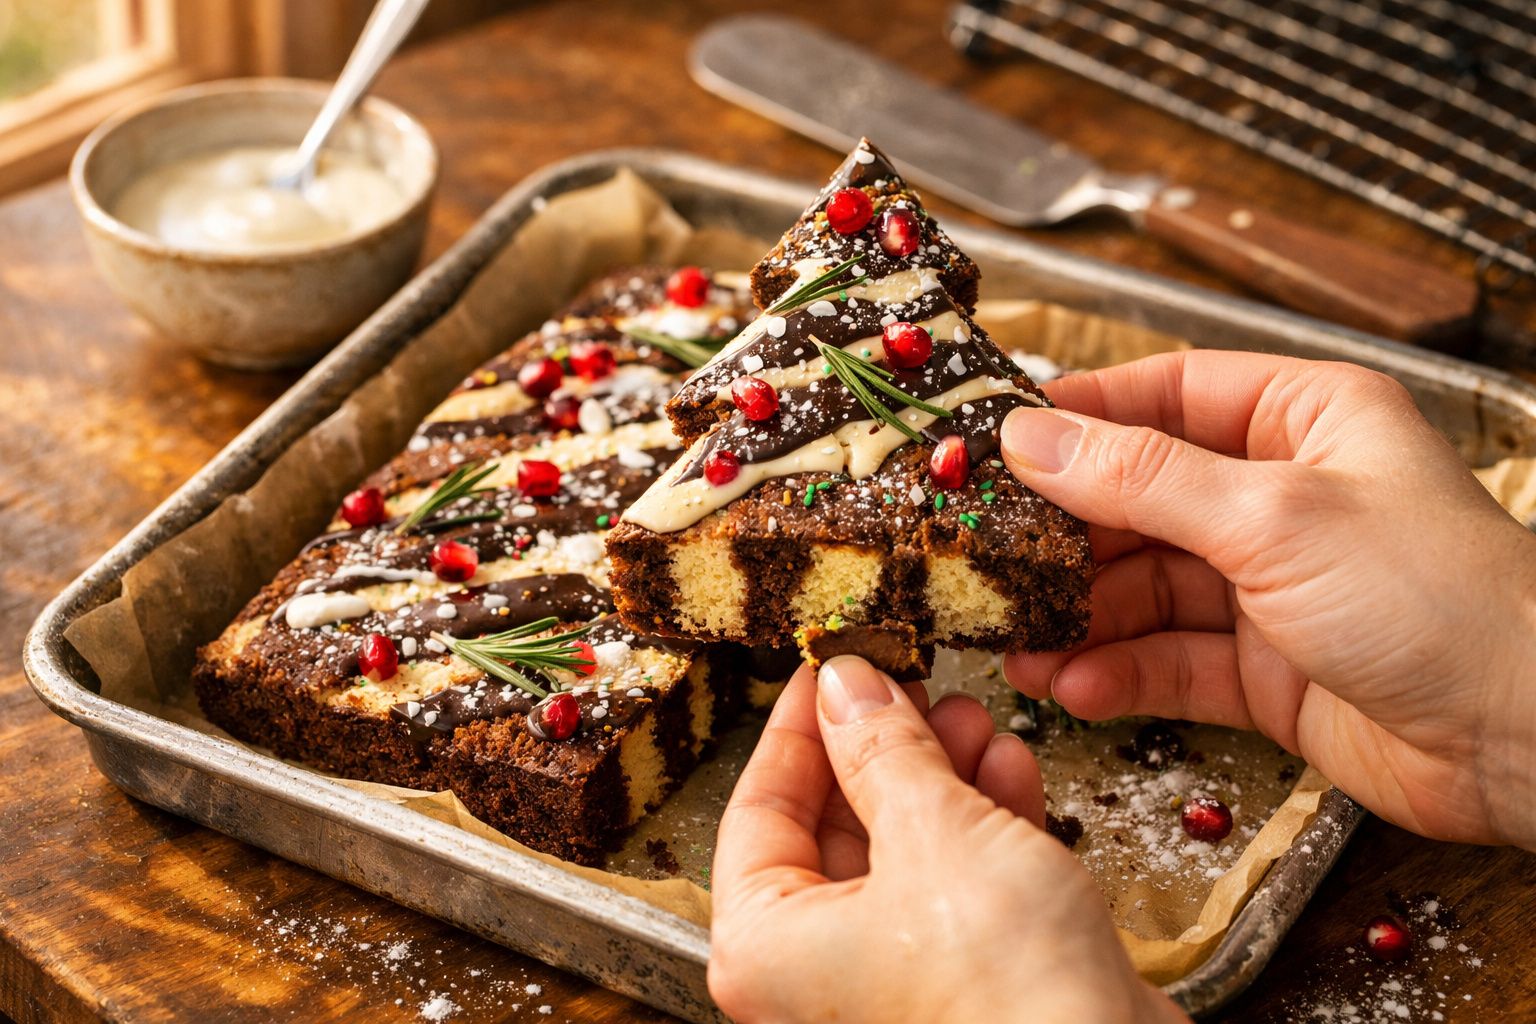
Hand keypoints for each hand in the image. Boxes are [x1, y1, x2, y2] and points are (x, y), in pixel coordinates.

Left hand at [708, 656, 1184, 1023]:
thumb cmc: (1002, 988)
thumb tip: (846, 685)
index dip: (799, 726)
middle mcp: (816, 972)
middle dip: (884, 745)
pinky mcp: (965, 981)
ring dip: (940, 774)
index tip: (830, 668)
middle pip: (835, 824)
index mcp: (766, 946)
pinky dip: (981, 823)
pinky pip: (954, 884)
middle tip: (914, 682)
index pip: (758, 808)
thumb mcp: (932, 831)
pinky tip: (1009, 767)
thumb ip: (882, 748)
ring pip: (902, 848)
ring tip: (971, 715)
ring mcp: (893, 978)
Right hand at [1001, 350, 1535, 847]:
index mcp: (1302, 420)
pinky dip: (1119, 673)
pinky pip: (1168, 659)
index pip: (1165, 395)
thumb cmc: (1440, 598)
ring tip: (1012, 641)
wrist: (1533, 739)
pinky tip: (1073, 687)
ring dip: (1079, 617)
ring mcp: (1269, 585)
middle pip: (1140, 498)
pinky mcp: (1264, 669)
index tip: (994, 440)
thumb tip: (1030, 438)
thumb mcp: (1274, 515)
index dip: (1078, 416)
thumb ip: (1141, 480)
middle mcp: (1280, 495)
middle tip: (984, 556)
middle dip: (1064, 534)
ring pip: (1143, 587)